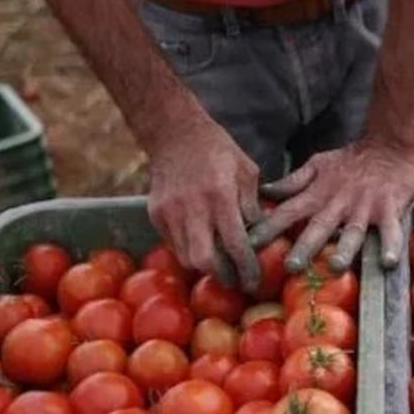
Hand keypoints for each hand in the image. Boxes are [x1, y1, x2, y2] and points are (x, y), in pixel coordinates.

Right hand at [145, 121, 263, 291]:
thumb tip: (258, 236)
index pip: (235, 245)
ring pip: (186, 258)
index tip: (255, 281)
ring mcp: (170, 213)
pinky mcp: (155, 215)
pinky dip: (189, 250)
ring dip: (206, 266)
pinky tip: (202, 245)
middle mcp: (192, 208)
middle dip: (223, 276)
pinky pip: (173, 245)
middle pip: (204, 261)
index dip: (246, 268)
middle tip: (236, 280)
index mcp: (220, 196)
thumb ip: (252, 206)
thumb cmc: (218, 151)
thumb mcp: (246, 172)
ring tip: (221, 265)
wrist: (174, 133)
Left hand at [249, 138, 413, 273]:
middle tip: (290, 267)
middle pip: (319, 227)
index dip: (268, 228)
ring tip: (336, 267)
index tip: (249, 245)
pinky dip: (390, 246)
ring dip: (345, 249)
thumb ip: (293, 182)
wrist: (389, 145)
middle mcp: (338, 204)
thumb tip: (265, 191)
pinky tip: (387, 262)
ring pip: (353, 232)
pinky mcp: (390, 210)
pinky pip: (391, 231)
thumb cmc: (350, 160)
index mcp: (318, 194)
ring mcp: (364, 208)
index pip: (288, 212)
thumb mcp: (317, 165)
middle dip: (305, 246)